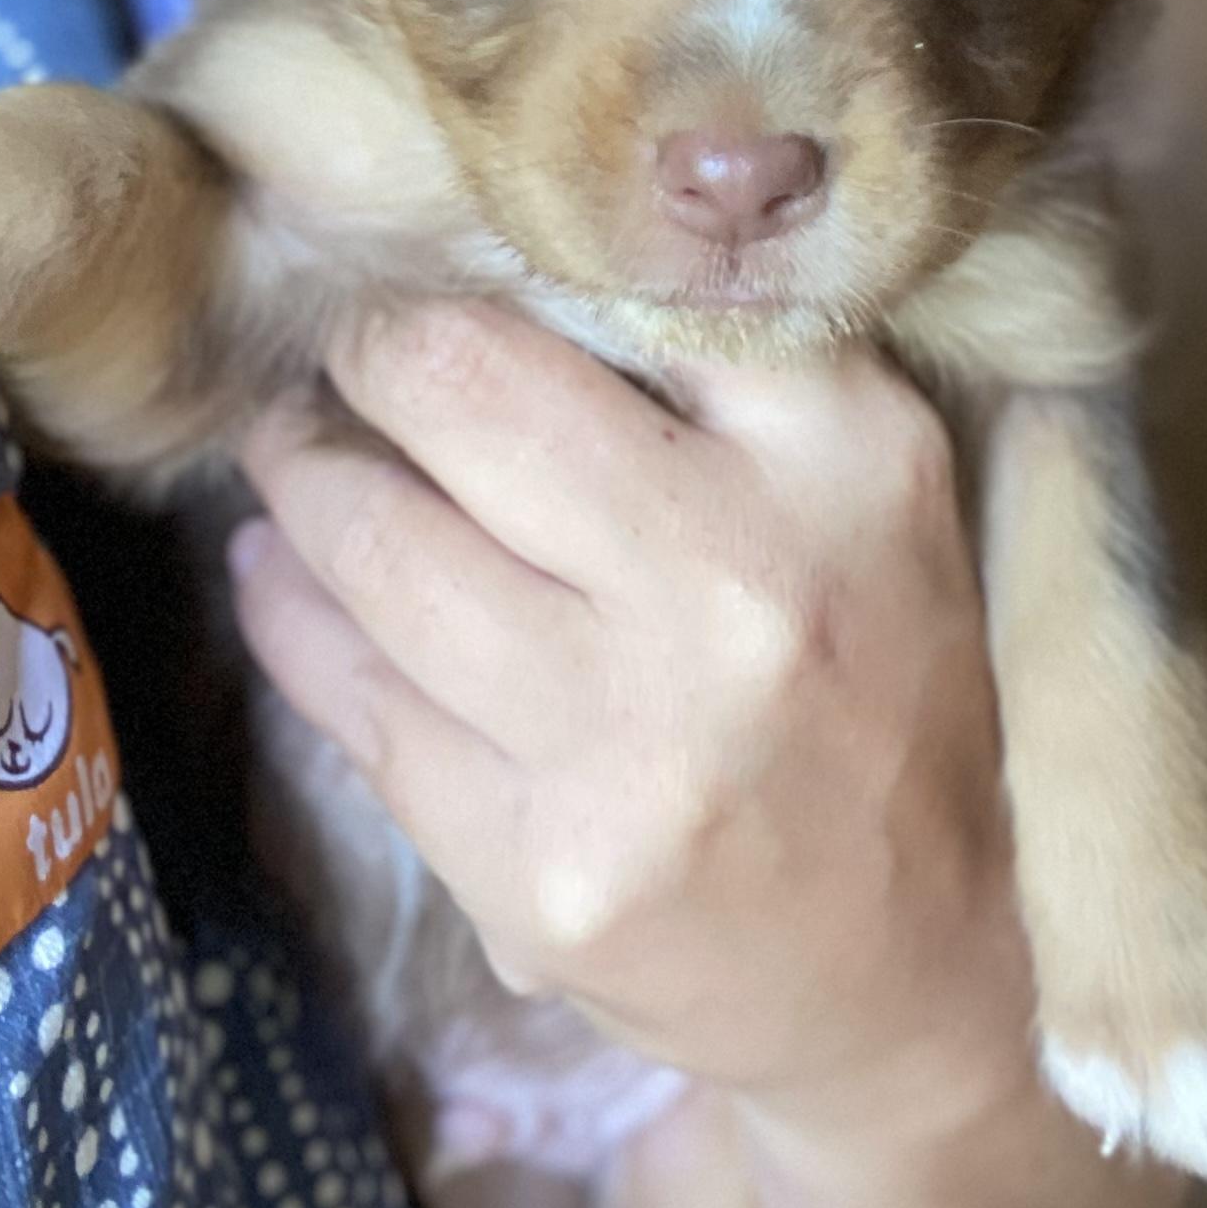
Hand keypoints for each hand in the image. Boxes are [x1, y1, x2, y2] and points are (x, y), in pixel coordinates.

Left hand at [229, 303, 1175, 1207]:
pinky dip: (291, 616)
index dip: (500, 260)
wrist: (926, 968)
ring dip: (301, 477)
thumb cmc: (876, 671)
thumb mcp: (869, 477)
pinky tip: (280, 573)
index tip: (439, 260)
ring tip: (290, 449)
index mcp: (840, 457)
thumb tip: (505, 239)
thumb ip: (729, 347)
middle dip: (367, 350)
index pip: (618, 278)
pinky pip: (355, 704)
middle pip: (460, 388)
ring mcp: (632, 745)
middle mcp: (741, 586)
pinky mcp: (540, 875)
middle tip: (344, 348)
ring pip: (377, 548)